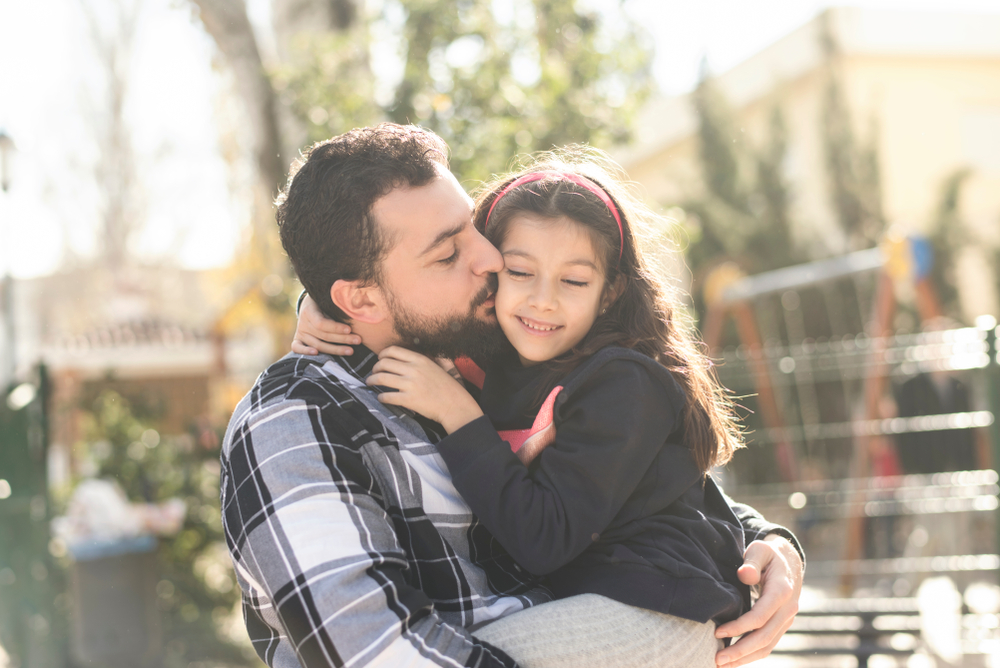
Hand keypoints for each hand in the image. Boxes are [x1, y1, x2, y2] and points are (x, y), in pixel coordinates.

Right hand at [292, 293, 360, 355]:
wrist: (310, 303)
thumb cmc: (324, 301)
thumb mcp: (329, 298)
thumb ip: (338, 303)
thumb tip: (358, 306)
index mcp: (309, 311)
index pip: (321, 323)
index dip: (336, 328)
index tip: (350, 329)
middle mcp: (303, 323)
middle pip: (323, 336)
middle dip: (342, 339)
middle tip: (358, 340)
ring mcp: (300, 332)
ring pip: (317, 344)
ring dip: (335, 349)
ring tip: (350, 351)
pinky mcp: (298, 339)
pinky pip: (297, 348)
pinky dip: (305, 351)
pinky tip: (316, 354)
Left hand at [367, 346, 483, 432]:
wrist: (455, 405)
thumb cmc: (447, 386)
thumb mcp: (436, 366)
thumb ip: (420, 361)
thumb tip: (404, 358)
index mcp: (420, 359)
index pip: (393, 350)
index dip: (382, 354)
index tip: (380, 359)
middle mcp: (413, 369)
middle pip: (384, 363)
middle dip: (375, 368)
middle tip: (373, 373)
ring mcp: (410, 385)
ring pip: (382, 378)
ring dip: (372, 380)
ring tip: (370, 383)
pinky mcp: (409, 400)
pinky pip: (387, 396)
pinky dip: (381, 397)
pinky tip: (381, 398)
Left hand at [714, 534, 802, 666]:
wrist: (789, 561)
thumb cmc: (768, 555)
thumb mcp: (760, 550)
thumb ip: (751, 562)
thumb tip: (744, 574)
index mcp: (782, 591)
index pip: (760, 616)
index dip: (739, 627)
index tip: (717, 633)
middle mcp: (788, 609)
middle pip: (764, 637)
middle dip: (740, 651)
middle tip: (717, 659)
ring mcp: (787, 619)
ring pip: (767, 645)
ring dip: (745, 658)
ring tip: (722, 665)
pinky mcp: (782, 625)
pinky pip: (768, 644)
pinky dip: (752, 654)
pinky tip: (735, 660)